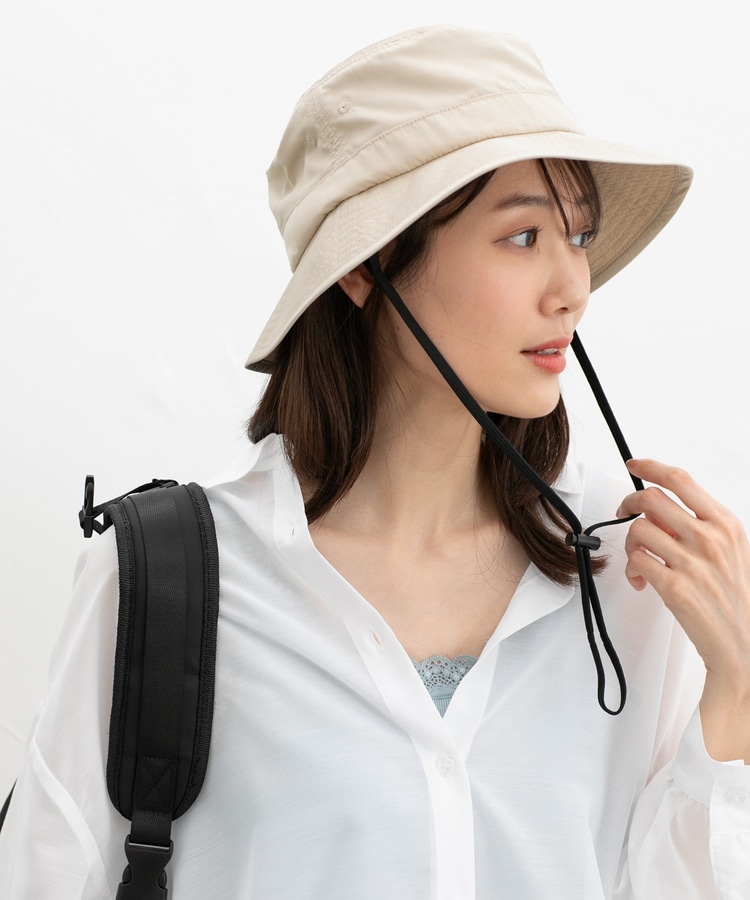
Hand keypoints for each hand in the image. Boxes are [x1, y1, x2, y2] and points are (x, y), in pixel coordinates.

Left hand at [617, 458, 749, 759]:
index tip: (634, 465)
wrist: (743, 643)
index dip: (650, 467)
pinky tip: (641, 580)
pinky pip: (635, 561)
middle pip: (650, 499)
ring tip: (639, 559)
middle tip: (623, 513)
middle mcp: (710, 538)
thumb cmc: (734, 597)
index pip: (681, 480)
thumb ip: (698, 525)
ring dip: (629, 543)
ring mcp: (692, 562)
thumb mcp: (729, 550)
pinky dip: (630, 570)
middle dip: (628, 503)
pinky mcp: (675, 587)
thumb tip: (659, 510)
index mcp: (725, 523)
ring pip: (637, 529)